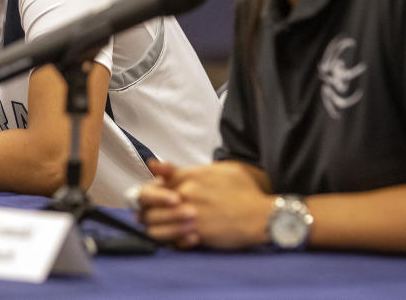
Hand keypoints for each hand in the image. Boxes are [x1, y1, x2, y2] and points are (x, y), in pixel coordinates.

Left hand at [139, 159, 272, 249]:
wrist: (261, 214)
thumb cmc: (243, 191)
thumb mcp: (218, 170)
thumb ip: (187, 169)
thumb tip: (158, 165)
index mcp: (190, 175)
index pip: (154, 181)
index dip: (147, 191)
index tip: (147, 197)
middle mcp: (186, 192)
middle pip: (148, 203)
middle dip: (143, 210)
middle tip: (144, 216)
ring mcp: (190, 213)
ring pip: (154, 224)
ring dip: (153, 227)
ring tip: (158, 229)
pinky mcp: (196, 233)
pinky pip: (171, 240)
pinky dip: (170, 241)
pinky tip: (176, 240)